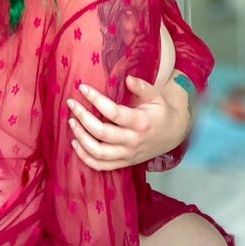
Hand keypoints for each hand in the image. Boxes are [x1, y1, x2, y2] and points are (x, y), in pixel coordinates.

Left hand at [66, 74, 191, 170]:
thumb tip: (127, 79)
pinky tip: (75, 142)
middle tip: (71, 103)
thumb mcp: (156, 95)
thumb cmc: (161, 112)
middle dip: (83, 117)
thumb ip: (142, 87)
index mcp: (141, 122)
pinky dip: (85, 157)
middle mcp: (133, 141)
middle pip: (102, 133)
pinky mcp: (124, 163)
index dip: (96, 100)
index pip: (113, 112)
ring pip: (98, 152)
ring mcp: (127, 155)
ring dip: (81, 137)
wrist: (173, 134)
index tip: (82, 88)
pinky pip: (101, 166)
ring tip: (71, 121)